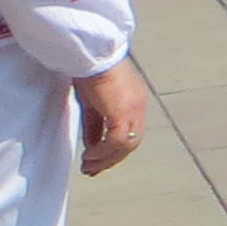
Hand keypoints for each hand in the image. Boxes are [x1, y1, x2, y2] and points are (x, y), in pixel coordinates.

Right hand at [72, 59, 149, 176]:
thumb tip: (91, 146)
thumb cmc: (91, 72)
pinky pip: (116, 142)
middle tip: (92, 169)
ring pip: (126, 146)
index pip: (131, 134)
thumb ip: (94, 125)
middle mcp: (138, 107)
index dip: (115, 151)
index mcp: (134, 102)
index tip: (97, 162)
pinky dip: (103, 152)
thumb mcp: (91, 103)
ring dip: (106, 159)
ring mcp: (133, 110)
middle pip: (131, 143)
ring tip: (88, 166)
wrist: (92, 56)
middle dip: (110, 160)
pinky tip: (89, 156)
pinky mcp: (123, 112)